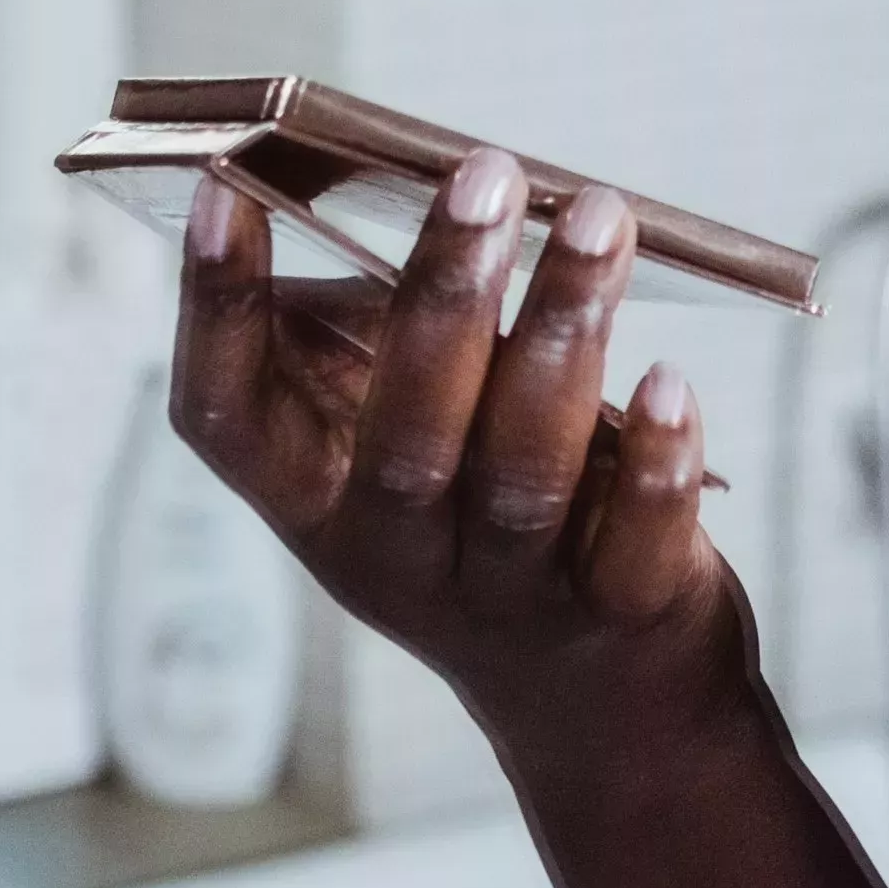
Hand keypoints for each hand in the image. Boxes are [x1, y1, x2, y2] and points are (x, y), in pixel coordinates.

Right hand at [166, 150, 742, 755]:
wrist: (607, 713)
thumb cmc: (492, 525)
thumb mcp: (408, 455)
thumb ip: (391, 344)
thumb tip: (418, 184)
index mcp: (318, 506)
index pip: (227, 419)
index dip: (214, 309)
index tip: (228, 186)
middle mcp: (397, 560)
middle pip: (403, 435)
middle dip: (442, 296)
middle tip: (483, 174)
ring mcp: (510, 597)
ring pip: (521, 470)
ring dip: (561, 332)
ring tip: (599, 220)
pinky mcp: (619, 615)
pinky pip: (631, 542)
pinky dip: (655, 462)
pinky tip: (674, 381)